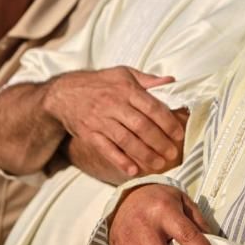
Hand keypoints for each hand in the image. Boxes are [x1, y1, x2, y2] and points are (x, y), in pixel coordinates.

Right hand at [43, 66, 185, 176]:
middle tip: (172, 153)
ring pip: (125, 140)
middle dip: (159, 142)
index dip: (168, 122)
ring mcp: (100, 121)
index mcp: (126, 89)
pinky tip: (133, 170)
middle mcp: (113, 105)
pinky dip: (120, 161)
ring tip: (159, 164)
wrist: (64, 93)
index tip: (179, 134)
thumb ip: (148, 79)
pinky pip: (106, 149)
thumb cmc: (100, 83)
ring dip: (144, 154)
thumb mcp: (123, 73)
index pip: (152, 107)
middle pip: (141, 126)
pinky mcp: (89, 134)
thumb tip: (171, 81)